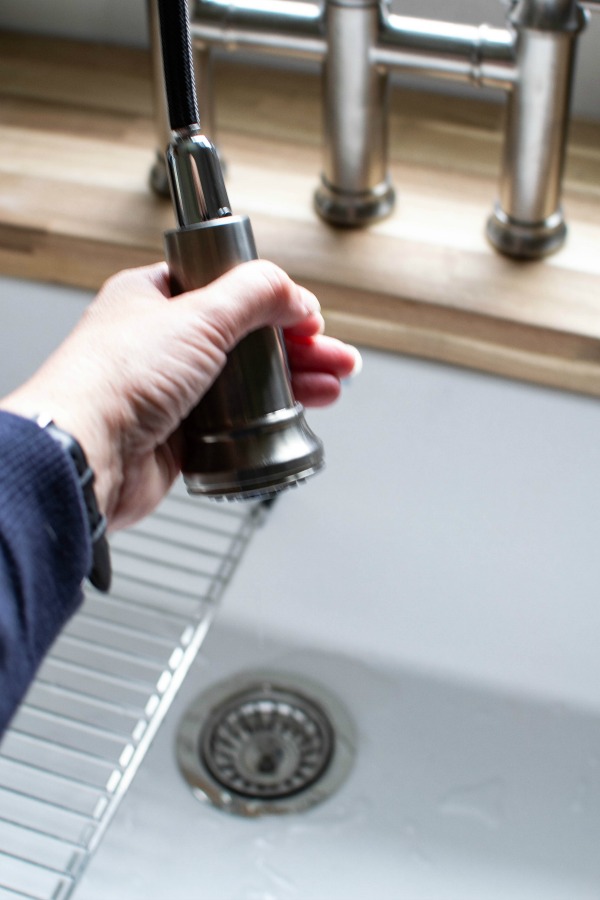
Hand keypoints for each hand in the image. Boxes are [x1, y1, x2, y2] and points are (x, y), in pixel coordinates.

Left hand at [0, 261, 359, 529]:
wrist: (88, 455)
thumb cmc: (115, 380)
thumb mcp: (198, 316)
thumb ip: (253, 294)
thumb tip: (291, 292)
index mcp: (155, 299)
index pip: (226, 286)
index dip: (271, 298)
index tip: (306, 313)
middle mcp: (163, 342)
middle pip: (248, 336)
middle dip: (299, 344)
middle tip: (335, 354)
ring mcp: (173, 389)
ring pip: (249, 379)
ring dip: (296, 379)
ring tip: (334, 381)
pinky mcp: (183, 433)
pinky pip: (238, 419)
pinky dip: (272, 415)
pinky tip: (301, 412)